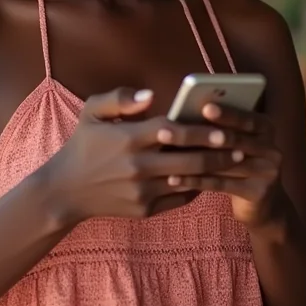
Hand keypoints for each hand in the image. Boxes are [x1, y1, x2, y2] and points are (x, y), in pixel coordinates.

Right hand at [46, 88, 245, 223]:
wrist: (66, 191)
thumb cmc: (83, 145)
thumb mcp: (92, 112)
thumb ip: (120, 98)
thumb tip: (151, 96)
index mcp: (128, 137)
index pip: (172, 132)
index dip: (199, 130)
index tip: (222, 128)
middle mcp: (138, 166)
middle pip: (188, 159)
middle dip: (217, 153)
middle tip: (240, 146)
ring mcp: (142, 191)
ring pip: (187, 180)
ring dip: (213, 171)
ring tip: (234, 162)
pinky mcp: (144, 210)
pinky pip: (179, 198)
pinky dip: (196, 187)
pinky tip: (209, 177)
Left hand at [160, 102, 283, 227]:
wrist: (264, 204)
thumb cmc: (239, 161)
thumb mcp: (237, 141)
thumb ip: (221, 126)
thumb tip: (189, 108)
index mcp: (266, 128)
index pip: (246, 117)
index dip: (226, 113)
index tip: (204, 107)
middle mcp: (272, 148)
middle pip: (235, 139)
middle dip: (204, 134)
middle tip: (178, 129)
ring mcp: (268, 172)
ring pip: (226, 163)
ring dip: (194, 158)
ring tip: (168, 153)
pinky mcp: (258, 193)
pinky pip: (222, 184)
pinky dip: (196, 180)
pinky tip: (175, 178)